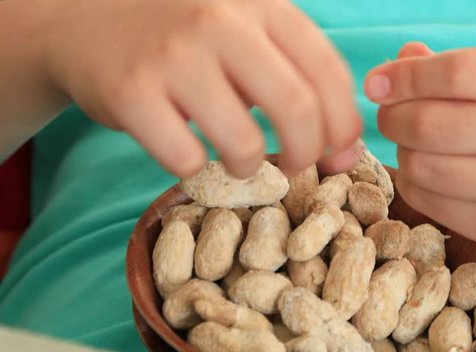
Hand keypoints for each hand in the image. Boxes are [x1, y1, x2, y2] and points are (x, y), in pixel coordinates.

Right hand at [41, 0, 359, 177]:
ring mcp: (174, 56)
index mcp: (262, 5)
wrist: (89, 22)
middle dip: (307, 154)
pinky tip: (190, 153)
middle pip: (296, 108)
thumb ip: (294, 75)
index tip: (341, 153)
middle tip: (296, 167)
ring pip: (243, 143)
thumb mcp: (245, 33)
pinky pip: (187, 159)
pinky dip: (196, 170)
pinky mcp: (130, 92)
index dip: (345, 124)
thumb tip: (343, 146)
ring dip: (249, 167)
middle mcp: (221, 21)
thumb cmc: (188, 40)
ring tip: (239, 161)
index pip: (329, 71)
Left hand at [365, 43, 475, 278]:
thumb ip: (467, 69)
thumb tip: (400, 60)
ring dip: (403, 153)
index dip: (403, 77)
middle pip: (428, 123)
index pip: (454, 73)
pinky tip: (428, 175)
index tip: (378, 82)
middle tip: (390, 115)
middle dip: (392, 118)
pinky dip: (415, 185)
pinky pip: (431, 204)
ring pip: (422, 167)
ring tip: (415, 145)